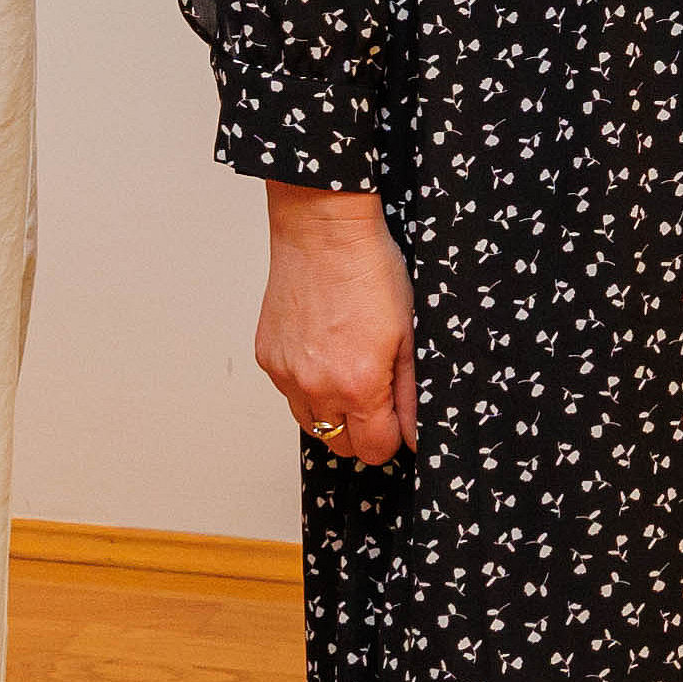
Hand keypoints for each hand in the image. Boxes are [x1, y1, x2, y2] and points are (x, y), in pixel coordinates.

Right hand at [256, 182, 418, 467]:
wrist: (323, 230)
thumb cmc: (369, 270)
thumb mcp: (408, 334)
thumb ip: (411, 394)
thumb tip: (415, 434)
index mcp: (359, 384)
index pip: (375, 450)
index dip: (391, 437)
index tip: (396, 416)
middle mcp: (317, 386)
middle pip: (341, 445)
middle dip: (362, 431)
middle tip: (375, 394)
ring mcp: (286, 374)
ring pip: (312, 424)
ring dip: (332, 412)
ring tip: (347, 372)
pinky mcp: (267, 358)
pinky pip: (289, 394)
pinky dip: (307, 386)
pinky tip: (323, 352)